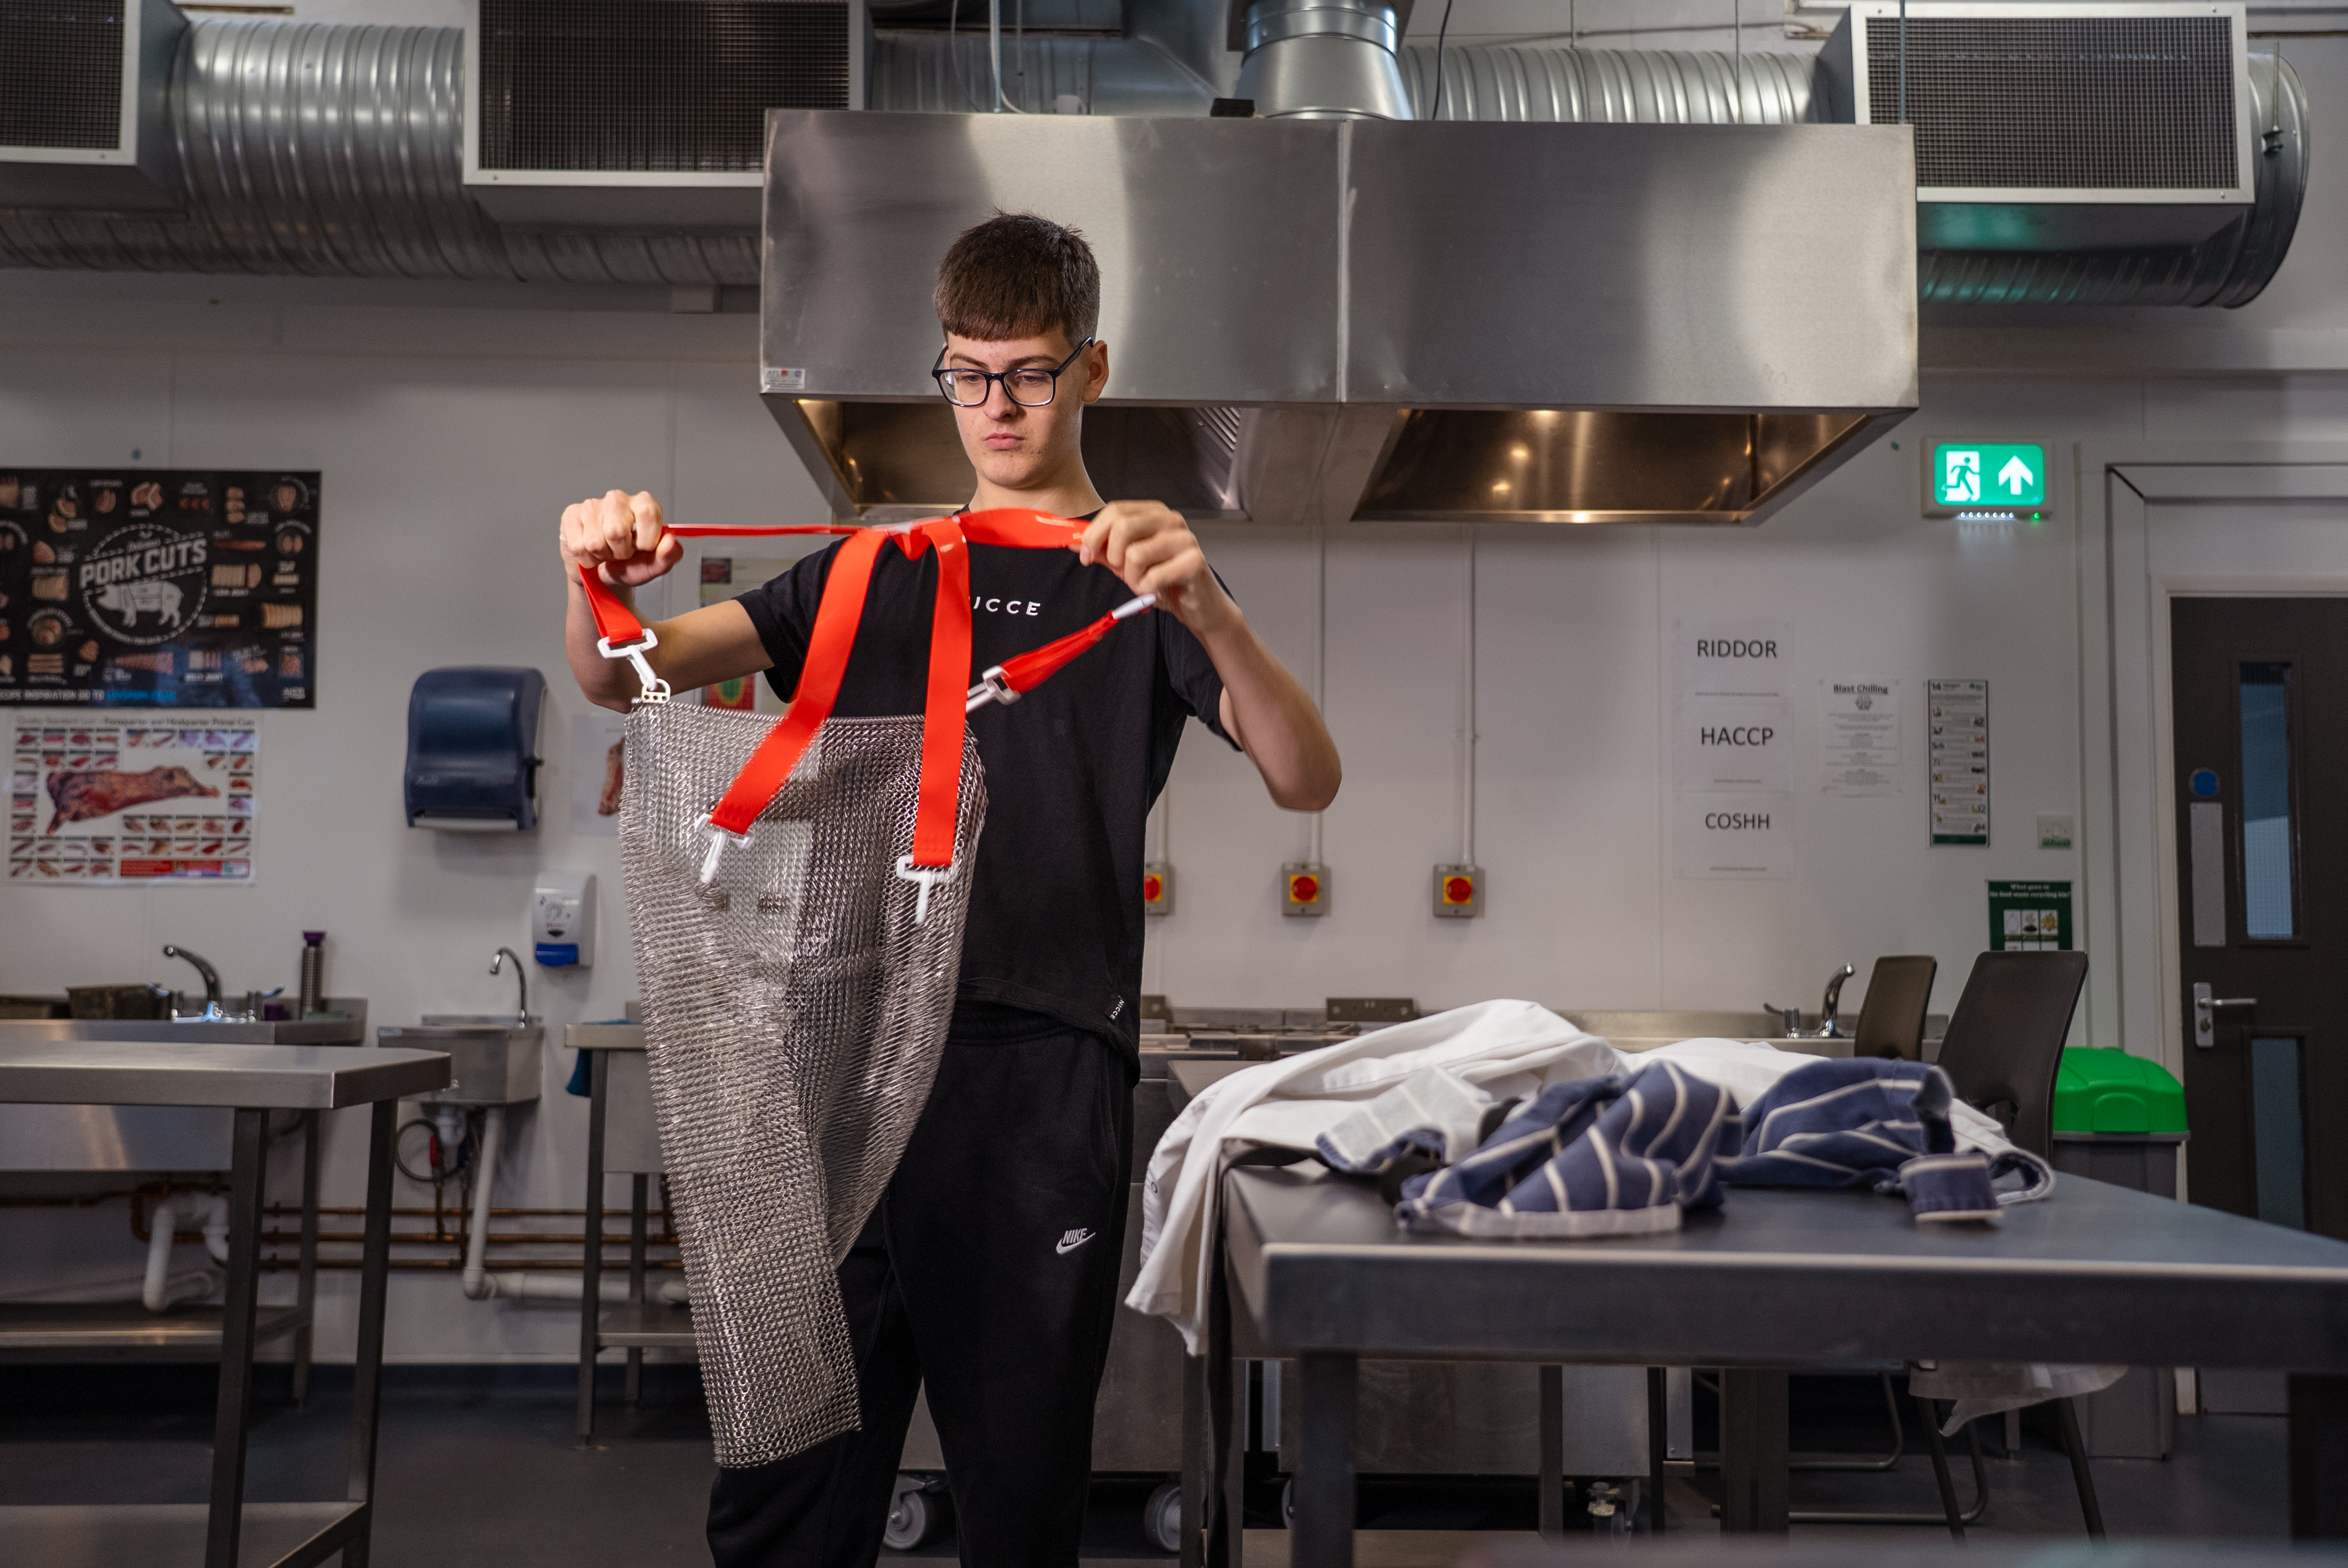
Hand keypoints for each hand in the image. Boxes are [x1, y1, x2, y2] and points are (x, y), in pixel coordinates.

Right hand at [560, 489, 682, 588]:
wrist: (601, 573)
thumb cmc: (630, 564)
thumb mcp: (654, 565)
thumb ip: (669, 556)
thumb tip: (671, 543)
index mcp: (644, 504)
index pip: (648, 513)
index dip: (645, 540)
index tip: (643, 548)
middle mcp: (618, 498)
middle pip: (616, 531)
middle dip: (620, 552)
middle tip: (621, 553)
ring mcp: (592, 504)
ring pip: (595, 541)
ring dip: (602, 557)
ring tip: (607, 552)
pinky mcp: (571, 515)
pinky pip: (578, 546)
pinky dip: (586, 559)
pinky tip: (591, 552)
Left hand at [1074, 502, 1236, 634]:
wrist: (1198, 607)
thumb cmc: (1164, 582)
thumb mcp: (1127, 565)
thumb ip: (1103, 551)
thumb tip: (1073, 543)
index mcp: (1154, 513)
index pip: (1115, 510)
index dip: (1093, 534)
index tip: (1085, 555)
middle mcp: (1171, 520)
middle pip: (1122, 525)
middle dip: (1111, 555)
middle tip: (1119, 572)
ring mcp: (1184, 539)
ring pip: (1134, 554)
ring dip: (1132, 578)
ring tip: (1144, 583)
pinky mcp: (1194, 562)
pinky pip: (1152, 577)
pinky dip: (1147, 590)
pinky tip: (1158, 591)